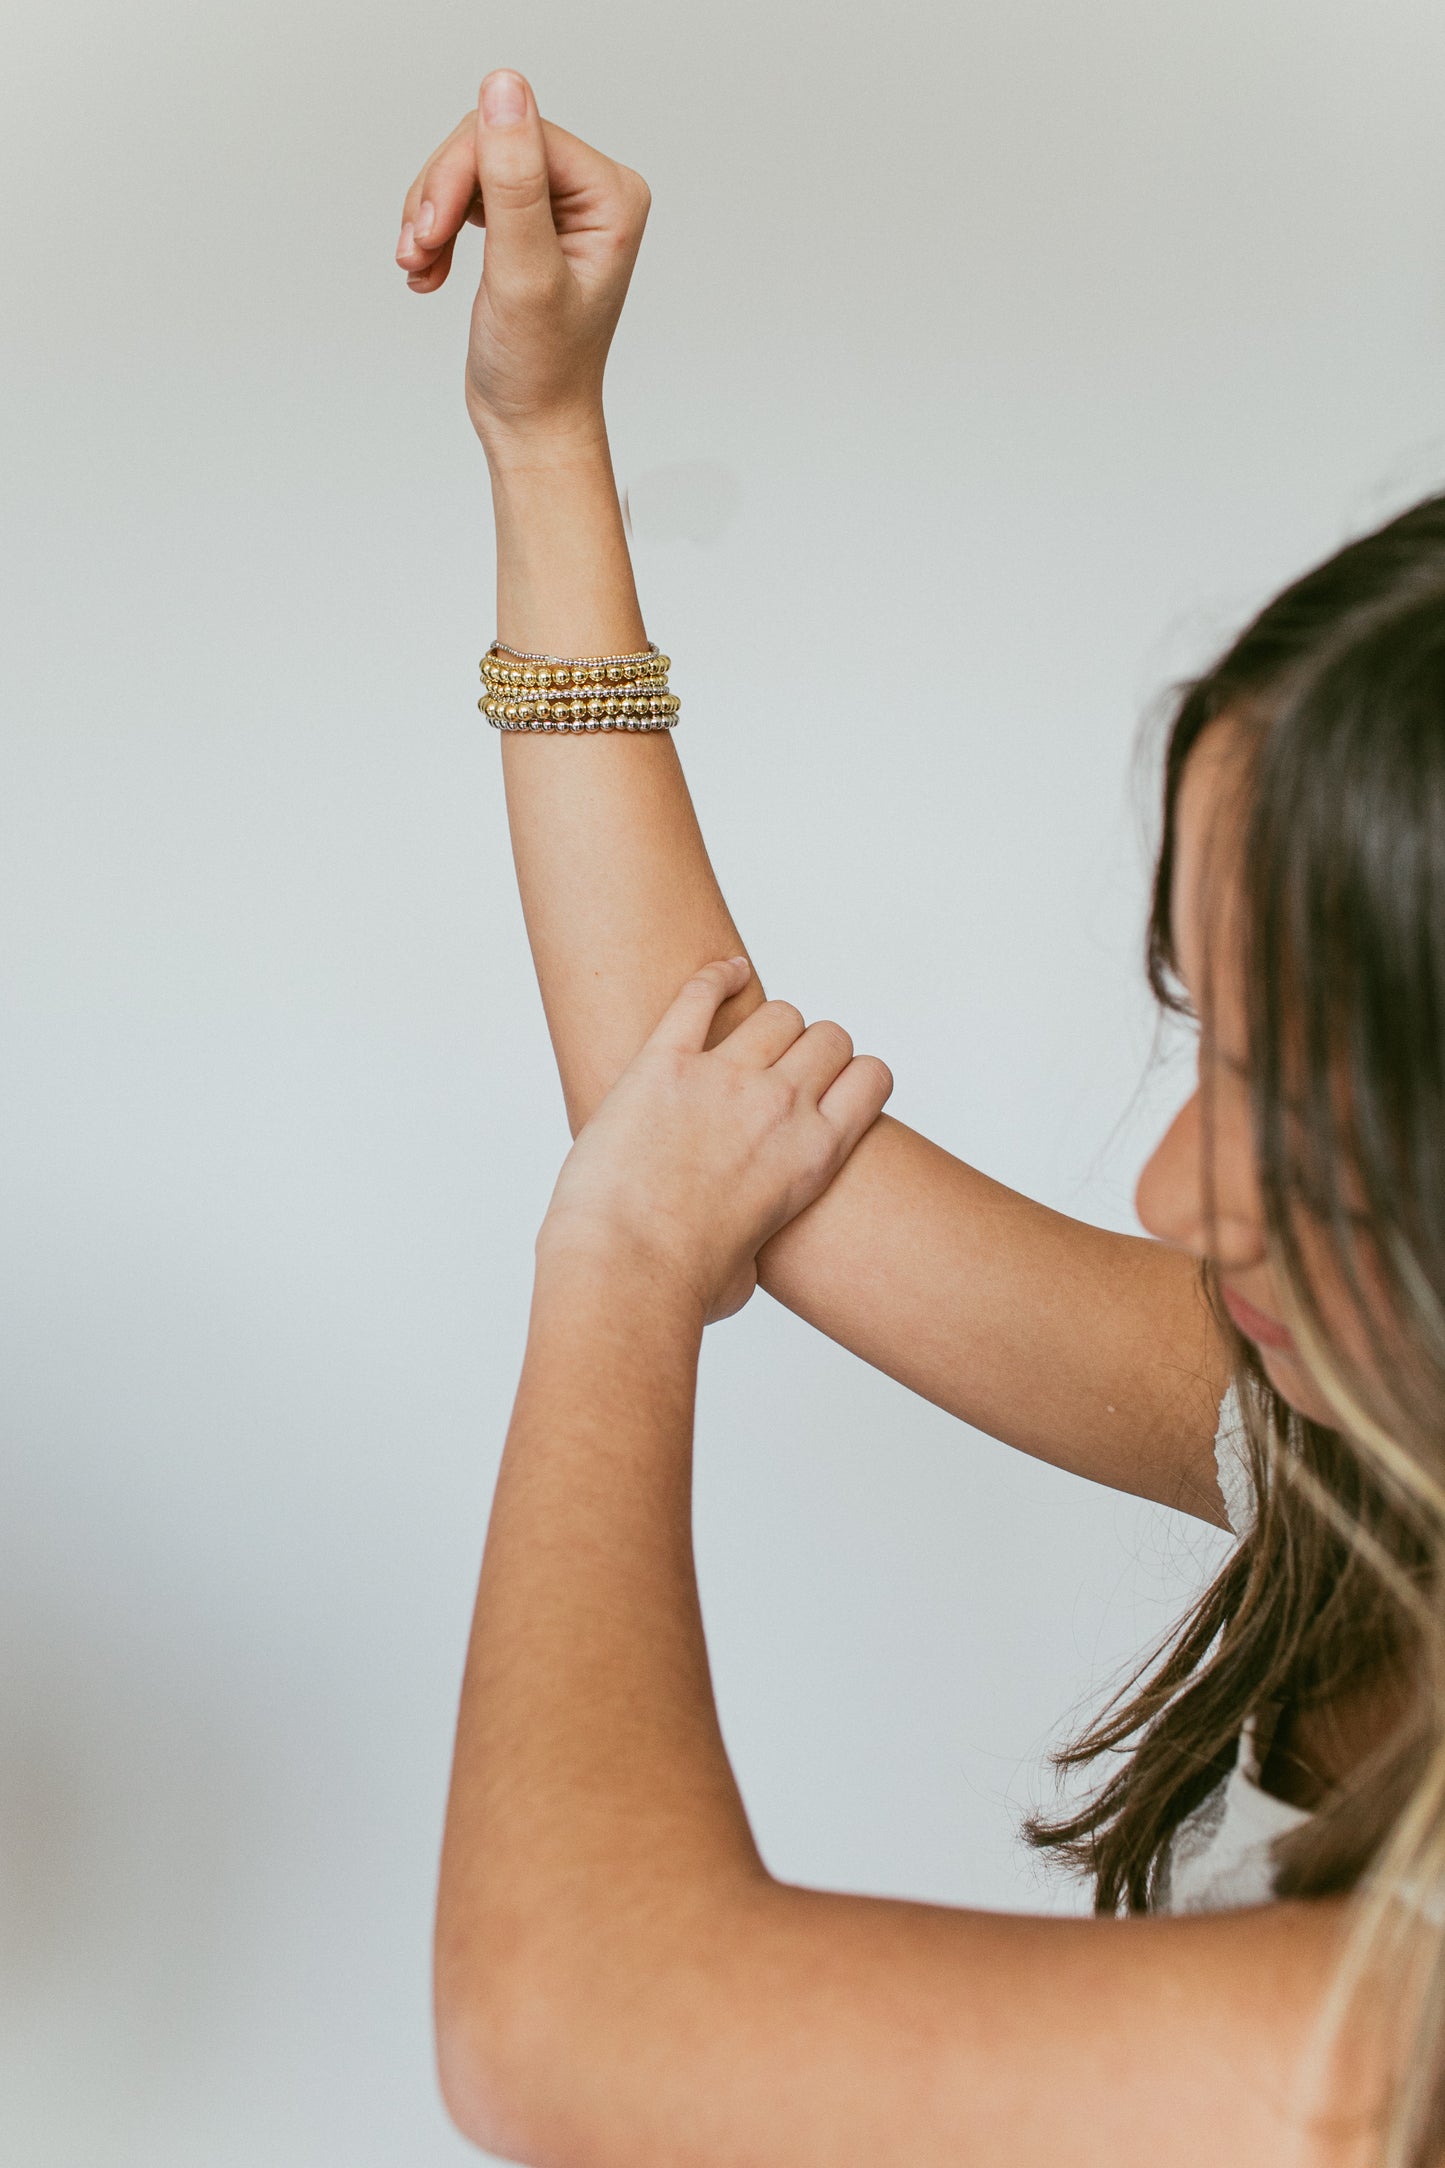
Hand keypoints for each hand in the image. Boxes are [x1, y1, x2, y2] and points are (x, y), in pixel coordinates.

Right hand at [396, 69, 651, 450]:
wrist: (532, 426)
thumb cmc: (542, 369)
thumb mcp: (524, 272)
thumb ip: (515, 181)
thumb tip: (504, 88)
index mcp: (611, 194)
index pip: (518, 133)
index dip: (460, 171)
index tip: (428, 229)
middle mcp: (592, 192)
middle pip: (491, 143)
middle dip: (441, 196)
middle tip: (415, 250)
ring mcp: (558, 208)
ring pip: (470, 168)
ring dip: (430, 214)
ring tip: (417, 264)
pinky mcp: (526, 226)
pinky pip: (466, 195)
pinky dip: (435, 230)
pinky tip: (426, 272)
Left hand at [538, 960, 893, 1324]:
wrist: (626, 1273)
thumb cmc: (682, 1287)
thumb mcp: (752, 1270)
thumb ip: (760, 1237)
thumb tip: (744, 1249)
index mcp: (816, 1155)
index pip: (871, 1078)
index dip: (854, 1077)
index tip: (833, 1087)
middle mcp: (781, 1105)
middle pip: (827, 1037)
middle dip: (811, 1049)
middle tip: (781, 1071)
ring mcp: (722, 1077)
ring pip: (775, 1013)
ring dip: (767, 1024)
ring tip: (746, 1039)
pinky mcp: (662, 1062)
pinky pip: (700, 996)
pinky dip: (716, 977)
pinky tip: (724, 974)